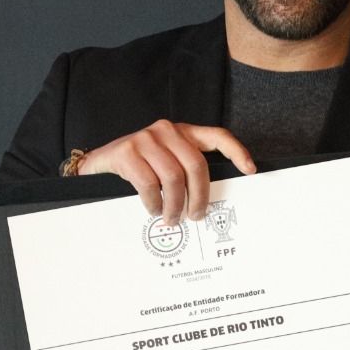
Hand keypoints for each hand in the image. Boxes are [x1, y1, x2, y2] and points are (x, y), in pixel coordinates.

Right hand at [77, 120, 256, 224]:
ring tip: (172, 218)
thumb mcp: (165, 162)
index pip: (217, 136)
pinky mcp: (127, 151)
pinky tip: (154, 209)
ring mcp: (146, 139)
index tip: (250, 171)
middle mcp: (167, 130)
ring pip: (174, 178)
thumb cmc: (139, 167)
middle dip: (199, 196)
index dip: (236, 151)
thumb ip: (186, 170)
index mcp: (183, 133)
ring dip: (175, 205)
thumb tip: (208, 202)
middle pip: (197, 166)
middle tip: (196, 216)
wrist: (99, 162)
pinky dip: (154, 203)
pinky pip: (149, 184)